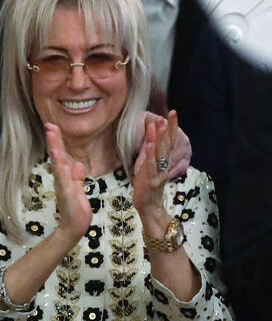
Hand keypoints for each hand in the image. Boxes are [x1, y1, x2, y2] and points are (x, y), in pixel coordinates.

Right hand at [45, 123, 92, 241]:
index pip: (61, 155)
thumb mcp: (78, 190)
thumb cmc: (76, 210)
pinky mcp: (65, 190)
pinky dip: (59, 164)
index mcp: (65, 176)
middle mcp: (61, 177)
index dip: (57, 141)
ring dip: (54, 146)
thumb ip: (76, 177)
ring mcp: (62, 183)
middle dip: (54, 139)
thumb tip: (77, 163)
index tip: (54, 126)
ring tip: (51, 132)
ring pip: (57, 162)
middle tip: (50, 124)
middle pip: (56, 155)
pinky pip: (62, 175)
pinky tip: (57, 154)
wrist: (75, 227)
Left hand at [132, 115, 173, 233]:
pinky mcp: (150, 180)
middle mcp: (163, 165)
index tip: (172, 113)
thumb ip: (154, 155)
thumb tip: (152, 139)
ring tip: (159, 124)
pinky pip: (150, 166)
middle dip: (169, 128)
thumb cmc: (149, 186)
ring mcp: (158, 172)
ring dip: (160, 138)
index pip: (170, 141)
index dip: (171, 127)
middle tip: (172, 113)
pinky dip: (150, 155)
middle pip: (168, 144)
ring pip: (160, 153)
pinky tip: (149, 145)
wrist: (149, 207)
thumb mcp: (152, 168)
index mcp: (164, 161)